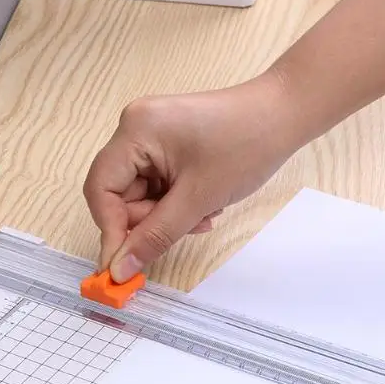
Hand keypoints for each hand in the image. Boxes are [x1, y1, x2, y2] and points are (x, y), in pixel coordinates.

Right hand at [83, 72, 297, 281]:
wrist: (283, 116)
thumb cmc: (245, 147)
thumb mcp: (198, 199)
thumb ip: (155, 235)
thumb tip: (120, 267)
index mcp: (135, 131)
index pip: (101, 189)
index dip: (110, 230)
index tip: (122, 266)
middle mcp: (135, 129)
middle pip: (120, 195)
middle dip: (150, 221)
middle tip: (186, 228)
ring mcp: (152, 137)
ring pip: (142, 196)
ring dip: (169, 216)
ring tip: (205, 214)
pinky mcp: (169, 146)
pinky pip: (159, 187)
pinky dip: (179, 204)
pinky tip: (205, 204)